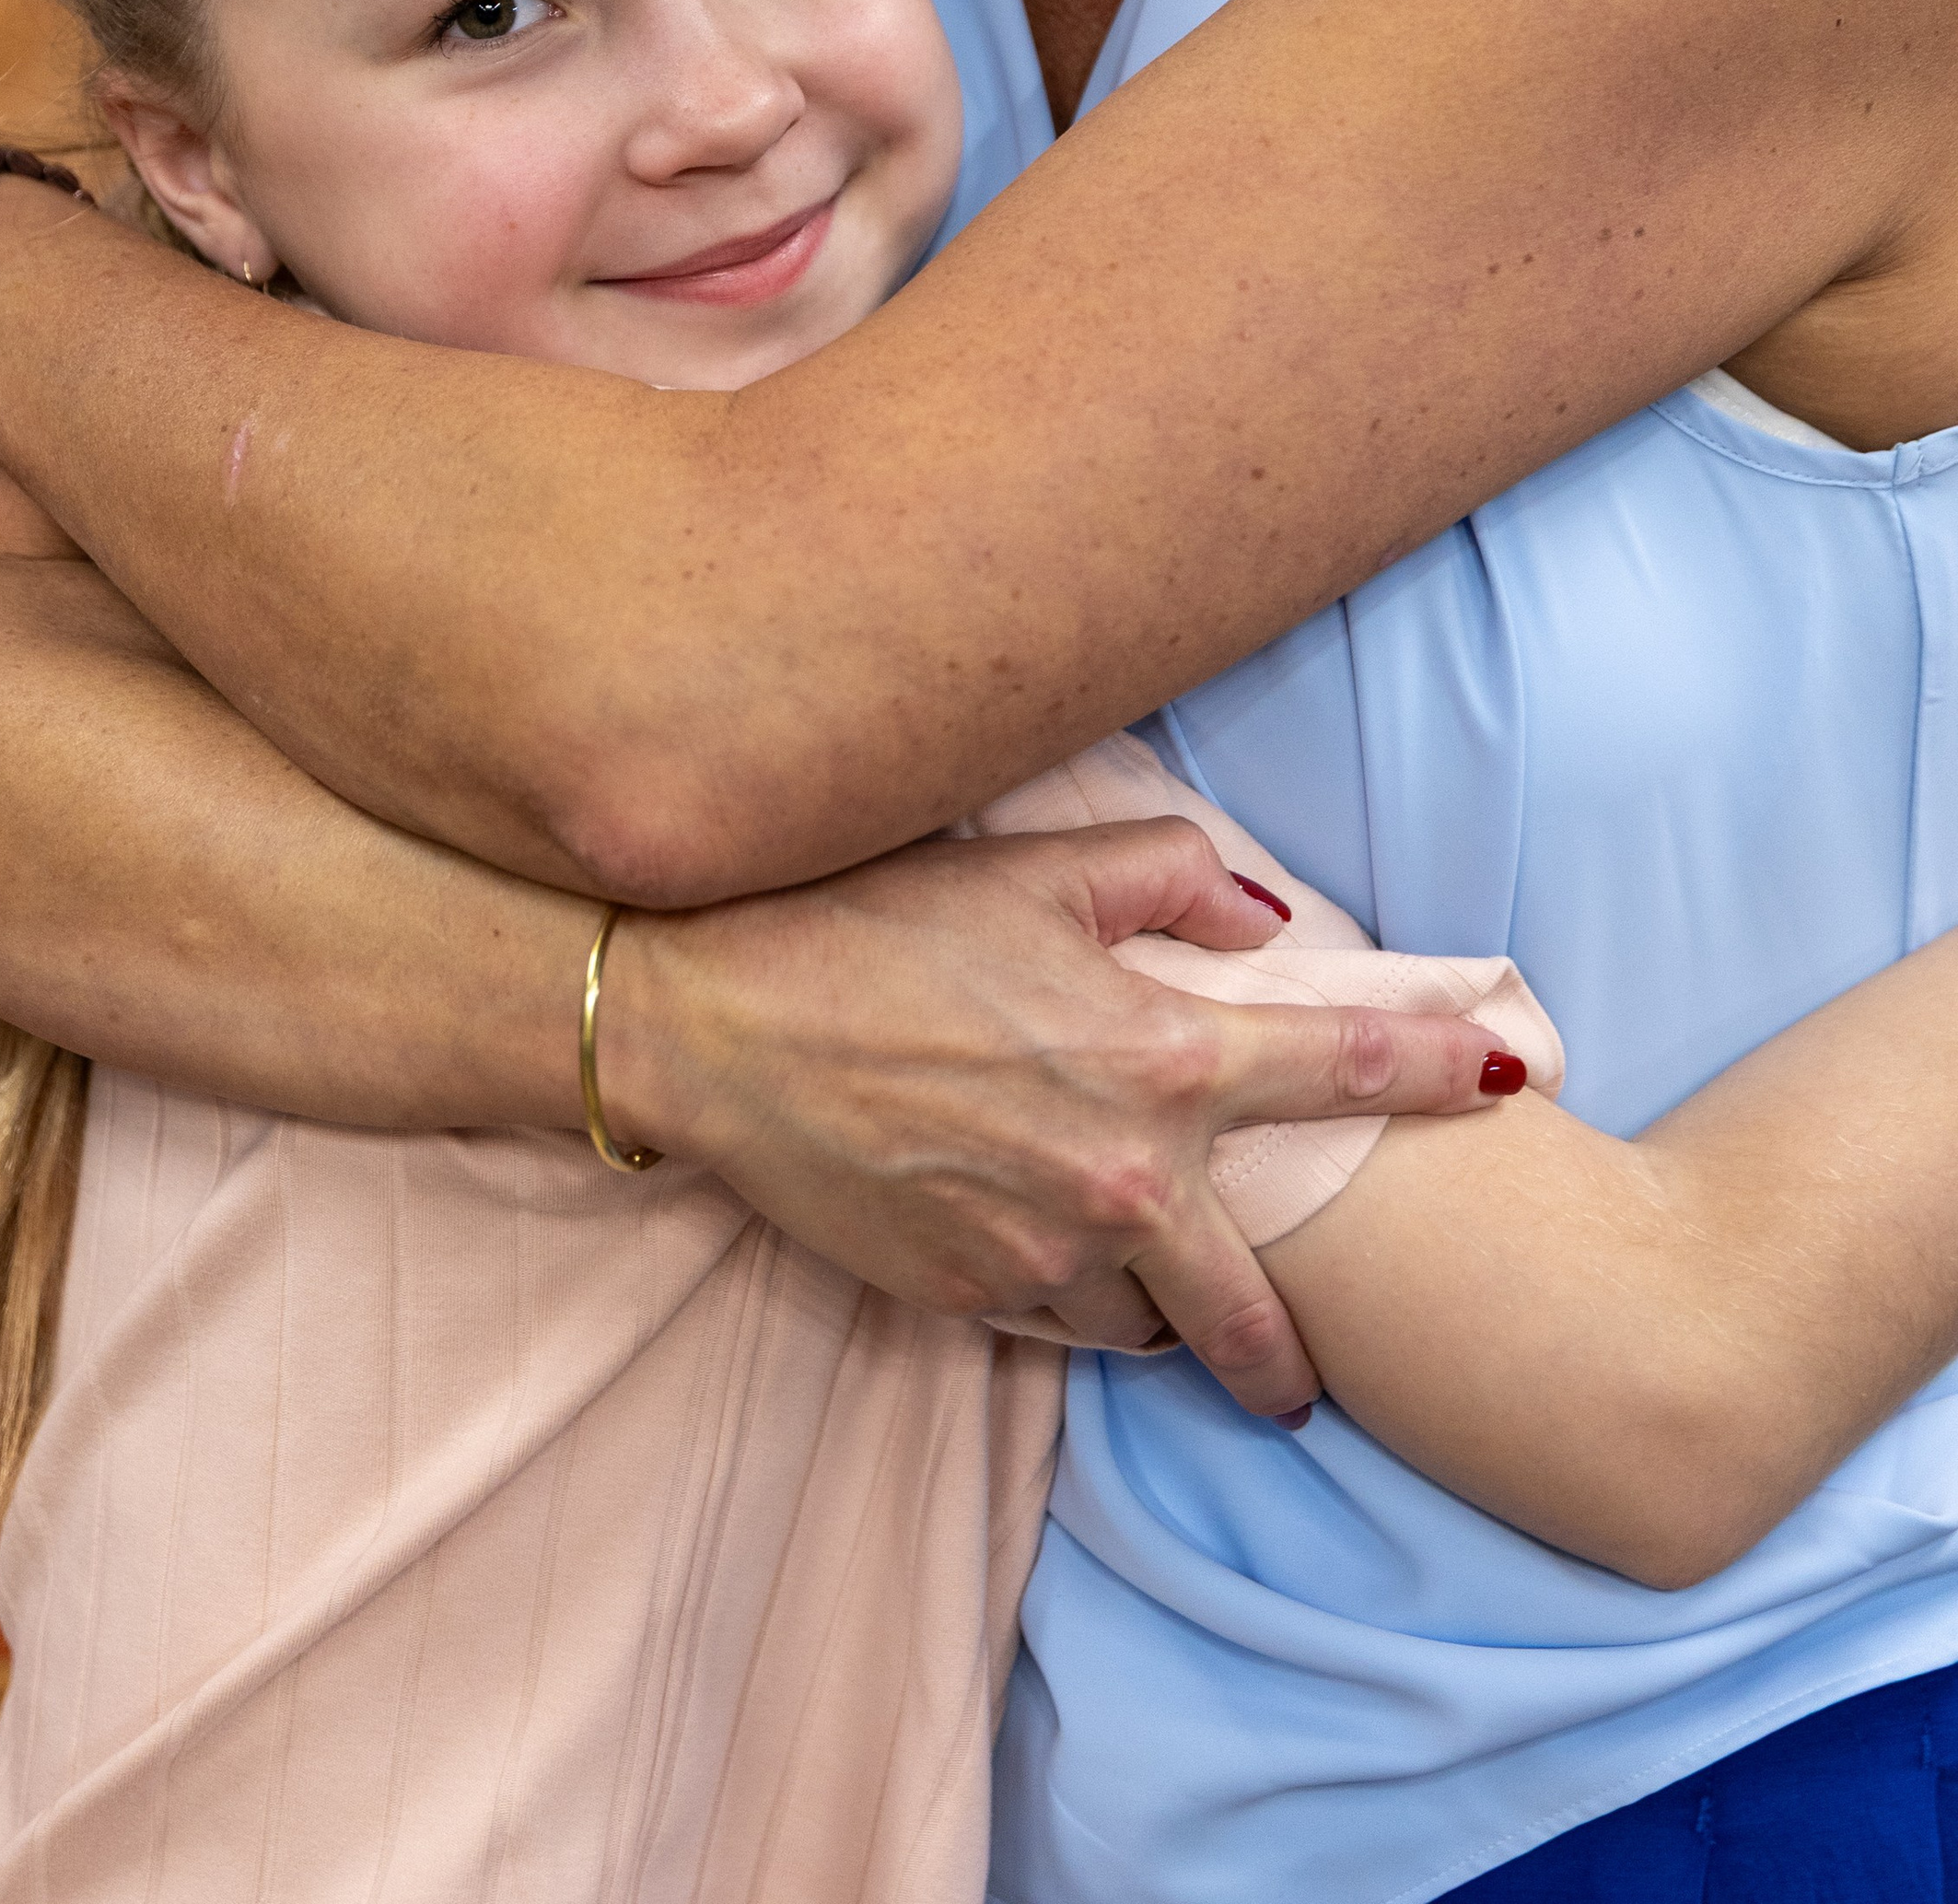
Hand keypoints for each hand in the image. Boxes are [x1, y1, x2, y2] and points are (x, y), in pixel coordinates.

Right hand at [600, 819, 1511, 1420]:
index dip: (1450, 1067)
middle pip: (1265, 1308)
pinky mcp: (968, 1298)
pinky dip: (1074, 1302)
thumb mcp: (1031, 866)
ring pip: (1152, 1321)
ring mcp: (1043, 1256)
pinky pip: (1058, 1322)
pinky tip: (1054, 1264)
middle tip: (1312, 1370)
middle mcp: (1123, 1180)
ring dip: (1166, 1309)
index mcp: (1157, 1058)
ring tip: (1157, 1294)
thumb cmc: (871, 925)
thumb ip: (1170, 873)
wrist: (718, 1028)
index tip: (1519, 1068)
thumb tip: (1263, 914)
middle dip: (1298, 1348)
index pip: (1349, 1071)